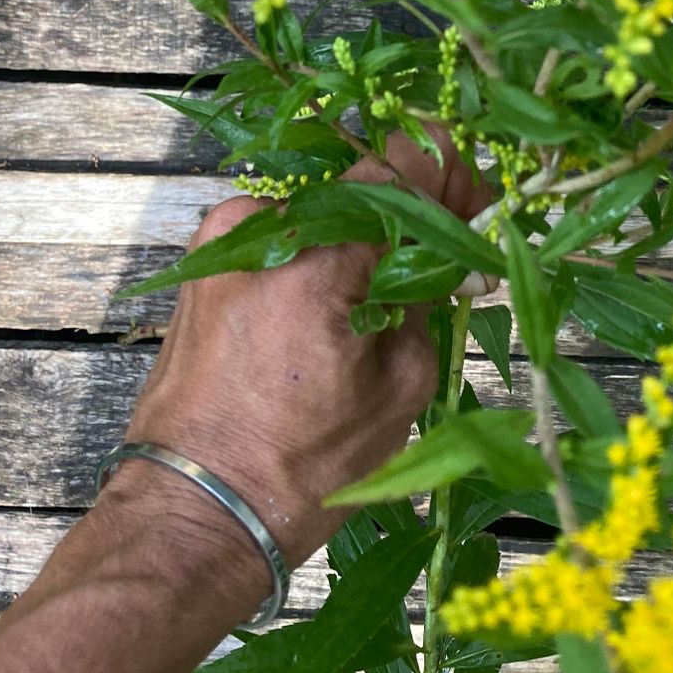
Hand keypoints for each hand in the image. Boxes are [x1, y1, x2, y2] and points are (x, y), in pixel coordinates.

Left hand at [105, 133, 489, 587]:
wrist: (195, 513)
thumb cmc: (304, 466)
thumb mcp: (401, 382)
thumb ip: (431, 294)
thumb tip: (455, 253)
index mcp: (319, 251)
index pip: (405, 159)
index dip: (454, 177)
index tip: (478, 215)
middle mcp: (262, 224)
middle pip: (363, 178)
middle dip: (414, 211)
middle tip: (447, 264)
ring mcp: (223, 238)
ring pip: (323, 207)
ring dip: (365, 237)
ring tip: (391, 299)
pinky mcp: (206, 264)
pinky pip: (284, 236)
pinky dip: (322, 257)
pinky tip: (341, 310)